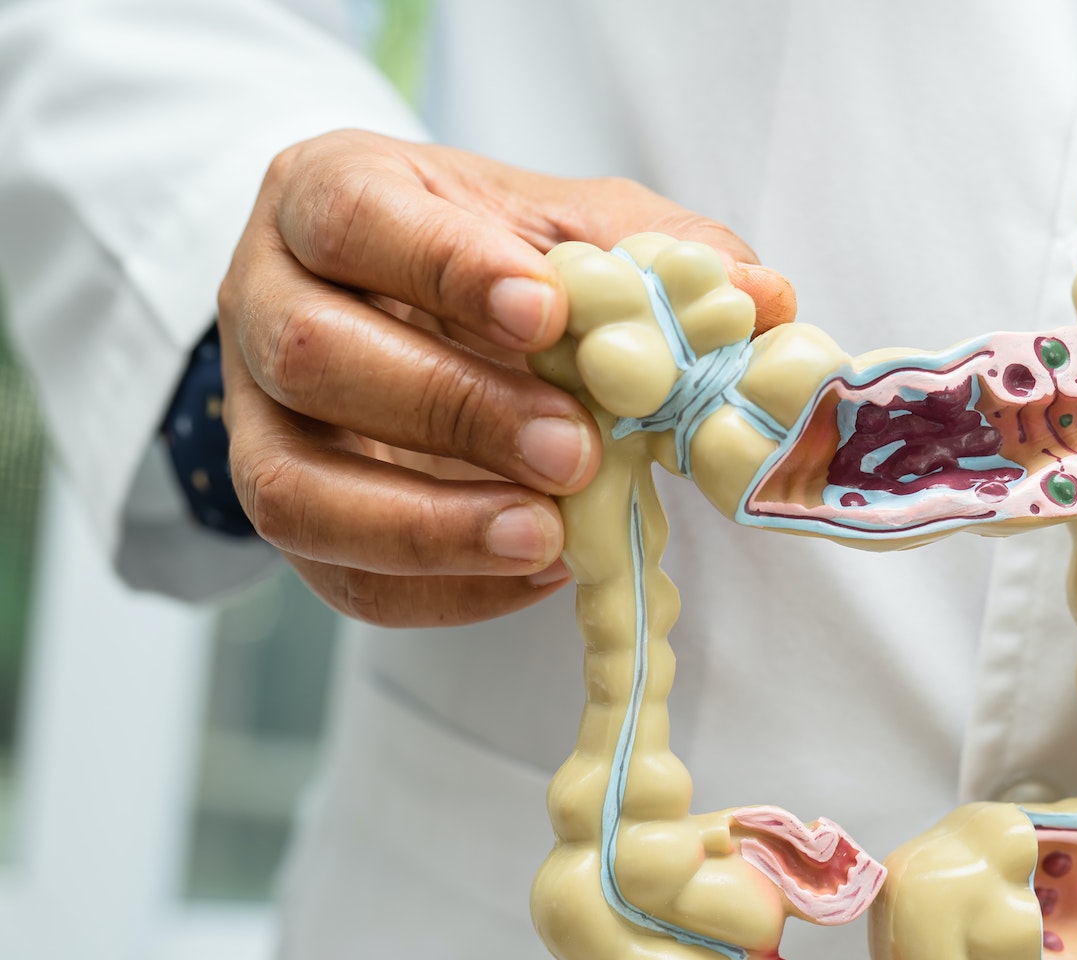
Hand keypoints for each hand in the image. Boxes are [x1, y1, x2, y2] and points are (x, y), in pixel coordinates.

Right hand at [216, 130, 795, 624]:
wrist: (418, 314)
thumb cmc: (497, 259)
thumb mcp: (572, 225)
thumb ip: (656, 252)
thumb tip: (761, 299)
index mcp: (327, 199)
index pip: (355, 218)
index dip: (445, 269)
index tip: (546, 312)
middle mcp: (265, 303)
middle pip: (315, 355)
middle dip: (453, 410)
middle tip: (573, 451)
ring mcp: (260, 423)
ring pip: (294, 488)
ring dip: (428, 525)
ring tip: (546, 537)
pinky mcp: (289, 517)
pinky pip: (338, 577)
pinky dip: (442, 589)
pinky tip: (535, 572)